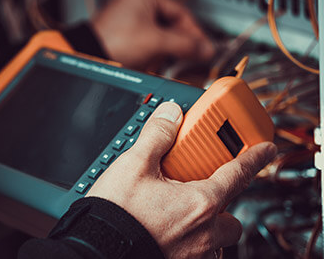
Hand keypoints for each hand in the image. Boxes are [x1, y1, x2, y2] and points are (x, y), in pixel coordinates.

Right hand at [86, 102, 276, 257]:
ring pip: (215, 237)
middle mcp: (203, 232)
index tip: (266, 150)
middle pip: (231, 215)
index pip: (237, 174)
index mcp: (199, 203)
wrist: (96, 249)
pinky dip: (188, 238)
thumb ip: (157, 137)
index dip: (254, 158)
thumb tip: (169, 116)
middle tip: (198, 188)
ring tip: (177, 210)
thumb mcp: (133, 166)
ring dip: (205, 223)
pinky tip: (165, 227)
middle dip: (222, 202)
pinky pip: (197, 250)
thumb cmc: (116, 215)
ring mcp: (193, 252)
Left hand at [91, 0, 214, 70]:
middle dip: (176, 43)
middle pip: (170, 25)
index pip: (180, 12)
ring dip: (163, 50)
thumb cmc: (113, 42)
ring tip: (160, 59)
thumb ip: (184, 44)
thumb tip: (204, 49)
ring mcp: (129, 20)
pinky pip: (147, 44)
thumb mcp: (156, 42)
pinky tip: (149, 62)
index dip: (194, 31)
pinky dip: (151, 54)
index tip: (203, 46)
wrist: (90, 59)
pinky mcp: (124, 36)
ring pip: (159, 36)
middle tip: (188, 55)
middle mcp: (135, 5)